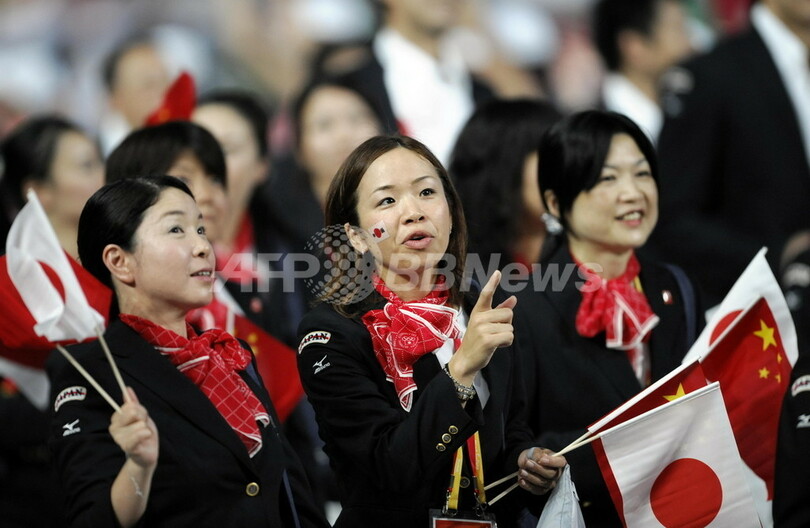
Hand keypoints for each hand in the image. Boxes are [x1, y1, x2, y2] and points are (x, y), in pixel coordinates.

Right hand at [109, 387, 158, 468]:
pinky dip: (146, 434)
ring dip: (146, 428)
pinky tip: (146, 437)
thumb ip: (133, 403)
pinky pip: (139, 435)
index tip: (141, 418)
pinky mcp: (128, 448)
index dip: (140, 410)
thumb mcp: (140, 416)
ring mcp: (119, 439)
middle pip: (134, 412)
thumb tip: (127, 389)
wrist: (147, 453)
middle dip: (144, 418)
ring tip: (144, 435)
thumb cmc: (143, 433)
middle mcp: (114, 429)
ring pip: (139, 424)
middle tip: (143, 427)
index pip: (130, 405)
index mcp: (116, 419)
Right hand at [449, 270, 516, 385]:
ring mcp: (482, 328)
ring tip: (493, 341)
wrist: (466, 360)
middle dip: (507, 324)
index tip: (498, 272)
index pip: (486, 294)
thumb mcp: (486, 324)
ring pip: (510, 327)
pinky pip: (509, 336)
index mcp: (478, 312)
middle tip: (494, 333)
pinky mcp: (487, 340)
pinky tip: (496, 346)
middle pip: (508, 313)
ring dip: (506, 336)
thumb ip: (500, 311)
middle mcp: (478, 318)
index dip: (492, 283)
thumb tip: (514, 299)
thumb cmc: (478, 341)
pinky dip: (506, 343)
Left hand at [517, 447, 566, 494]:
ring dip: (531, 477)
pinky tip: (521, 480)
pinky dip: (528, 485)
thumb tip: (538, 460)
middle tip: (527, 463)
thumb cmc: (534, 455)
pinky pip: (536, 490)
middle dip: (538, 469)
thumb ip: (537, 455)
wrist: (527, 462)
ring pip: (543, 483)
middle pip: (551, 474)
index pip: (560, 462)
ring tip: (521, 471)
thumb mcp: (535, 451)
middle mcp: (557, 474)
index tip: (541, 460)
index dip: (552, 462)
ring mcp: (550, 483)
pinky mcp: (542, 490)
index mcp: (558, 461)